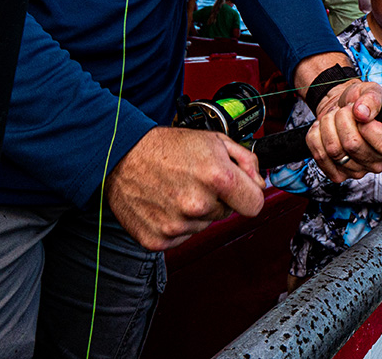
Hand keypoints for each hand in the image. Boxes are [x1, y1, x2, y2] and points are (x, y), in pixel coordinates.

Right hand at [106, 126, 265, 250]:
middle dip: (217, 198)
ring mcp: (177, 225)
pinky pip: (182, 236)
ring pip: (204, 224)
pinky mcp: (158, 240)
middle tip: (195, 179)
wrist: (122, 156)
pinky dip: (176, 222)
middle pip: (227, 213)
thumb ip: (246, 161)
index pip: (255, 205)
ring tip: (177, 188)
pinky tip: (165, 203)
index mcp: (217, 177)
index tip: (240, 190)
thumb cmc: (166, 147)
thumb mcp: (214, 140)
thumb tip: (260, 183)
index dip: (249, 194)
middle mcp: (198, 205)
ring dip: (195, 210)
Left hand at [306, 79, 381, 183]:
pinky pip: (319, 156)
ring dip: (327, 124)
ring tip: (333, 117)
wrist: (341, 109)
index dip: (368, 126)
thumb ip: (371, 99)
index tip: (361, 113)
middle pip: (352, 145)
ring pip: (333, 149)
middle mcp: (378, 163)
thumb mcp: (371, 91)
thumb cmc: (360, 102)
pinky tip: (324, 129)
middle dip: (342, 118)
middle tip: (344, 110)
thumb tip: (362, 112)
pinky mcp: (338, 175)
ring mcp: (358, 171)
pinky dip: (316, 136)